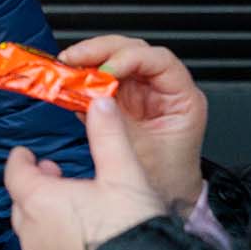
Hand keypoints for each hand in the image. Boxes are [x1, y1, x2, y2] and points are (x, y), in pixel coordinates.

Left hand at [6, 96, 166, 249]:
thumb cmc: (129, 229)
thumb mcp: (123, 173)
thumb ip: (108, 136)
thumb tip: (100, 104)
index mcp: (40, 200)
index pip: (15, 174)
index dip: (20, 160)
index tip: (26, 153)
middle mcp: (32, 232)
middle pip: (21, 201)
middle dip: (34, 185)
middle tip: (53, 173)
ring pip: (32, 229)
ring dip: (43, 213)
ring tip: (68, 203)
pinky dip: (54, 238)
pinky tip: (79, 235)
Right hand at [58, 36, 206, 212]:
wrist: (168, 198)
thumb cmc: (166, 180)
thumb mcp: (139, 151)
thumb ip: (115, 123)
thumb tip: (91, 96)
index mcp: (183, 98)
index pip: (158, 60)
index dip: (128, 58)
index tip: (104, 69)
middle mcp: (165, 89)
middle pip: (134, 51)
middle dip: (101, 51)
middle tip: (73, 58)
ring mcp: (145, 92)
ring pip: (118, 59)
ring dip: (91, 59)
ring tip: (67, 65)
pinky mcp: (126, 100)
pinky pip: (106, 80)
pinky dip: (87, 77)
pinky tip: (71, 79)